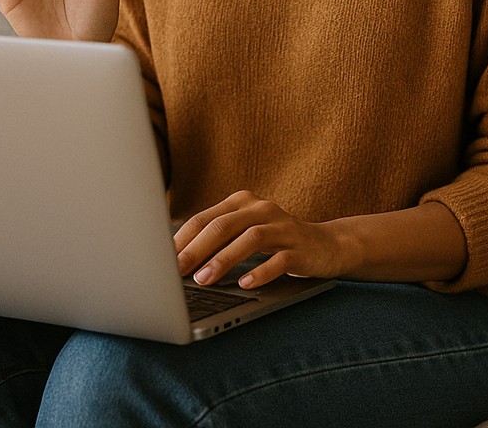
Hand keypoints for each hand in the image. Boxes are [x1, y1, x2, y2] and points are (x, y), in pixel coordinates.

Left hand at [173, 191, 355, 289]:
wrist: (326, 246)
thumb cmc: (275, 242)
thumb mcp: (244, 235)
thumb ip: (218, 241)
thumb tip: (177, 264)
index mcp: (242, 202)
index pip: (204, 218)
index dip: (182, 239)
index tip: (161, 260)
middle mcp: (261, 209)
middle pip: (224, 225)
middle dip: (197, 248)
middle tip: (177, 270)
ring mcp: (283, 227)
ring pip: (250, 239)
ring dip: (224, 260)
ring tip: (205, 280)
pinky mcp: (301, 247)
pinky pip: (279, 259)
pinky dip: (260, 271)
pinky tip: (245, 284)